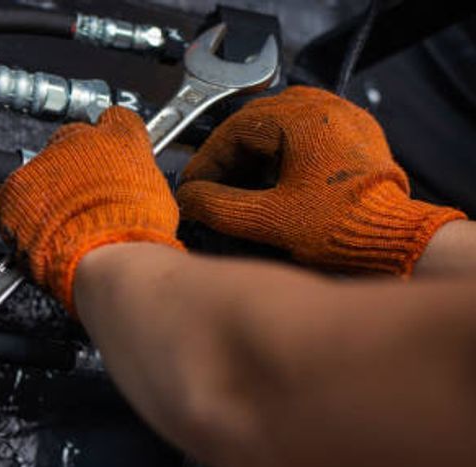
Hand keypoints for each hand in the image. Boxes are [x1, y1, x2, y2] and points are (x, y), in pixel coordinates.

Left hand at [0, 106, 181, 313]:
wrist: (104, 249)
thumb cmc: (134, 230)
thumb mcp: (157, 197)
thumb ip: (140, 181)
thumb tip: (137, 190)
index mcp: (120, 138)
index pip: (114, 120)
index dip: (109, 142)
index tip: (107, 157)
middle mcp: (80, 140)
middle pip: (70, 143)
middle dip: (73, 168)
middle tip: (82, 200)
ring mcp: (45, 160)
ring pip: (41, 171)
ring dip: (48, 195)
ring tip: (62, 226)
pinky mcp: (16, 186)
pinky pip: (15, 198)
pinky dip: (22, 217)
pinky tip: (41, 235)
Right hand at [177, 86, 464, 275]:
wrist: (395, 241)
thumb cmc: (338, 228)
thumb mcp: (264, 220)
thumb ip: (216, 206)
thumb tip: (188, 198)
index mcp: (301, 117)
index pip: (233, 130)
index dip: (206, 162)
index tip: (192, 188)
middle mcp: (324, 108)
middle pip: (255, 125)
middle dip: (228, 160)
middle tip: (210, 191)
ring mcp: (343, 119)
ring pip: (279, 129)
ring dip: (253, 157)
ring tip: (239, 190)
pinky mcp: (355, 138)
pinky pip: (305, 136)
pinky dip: (281, 156)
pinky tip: (272, 185)